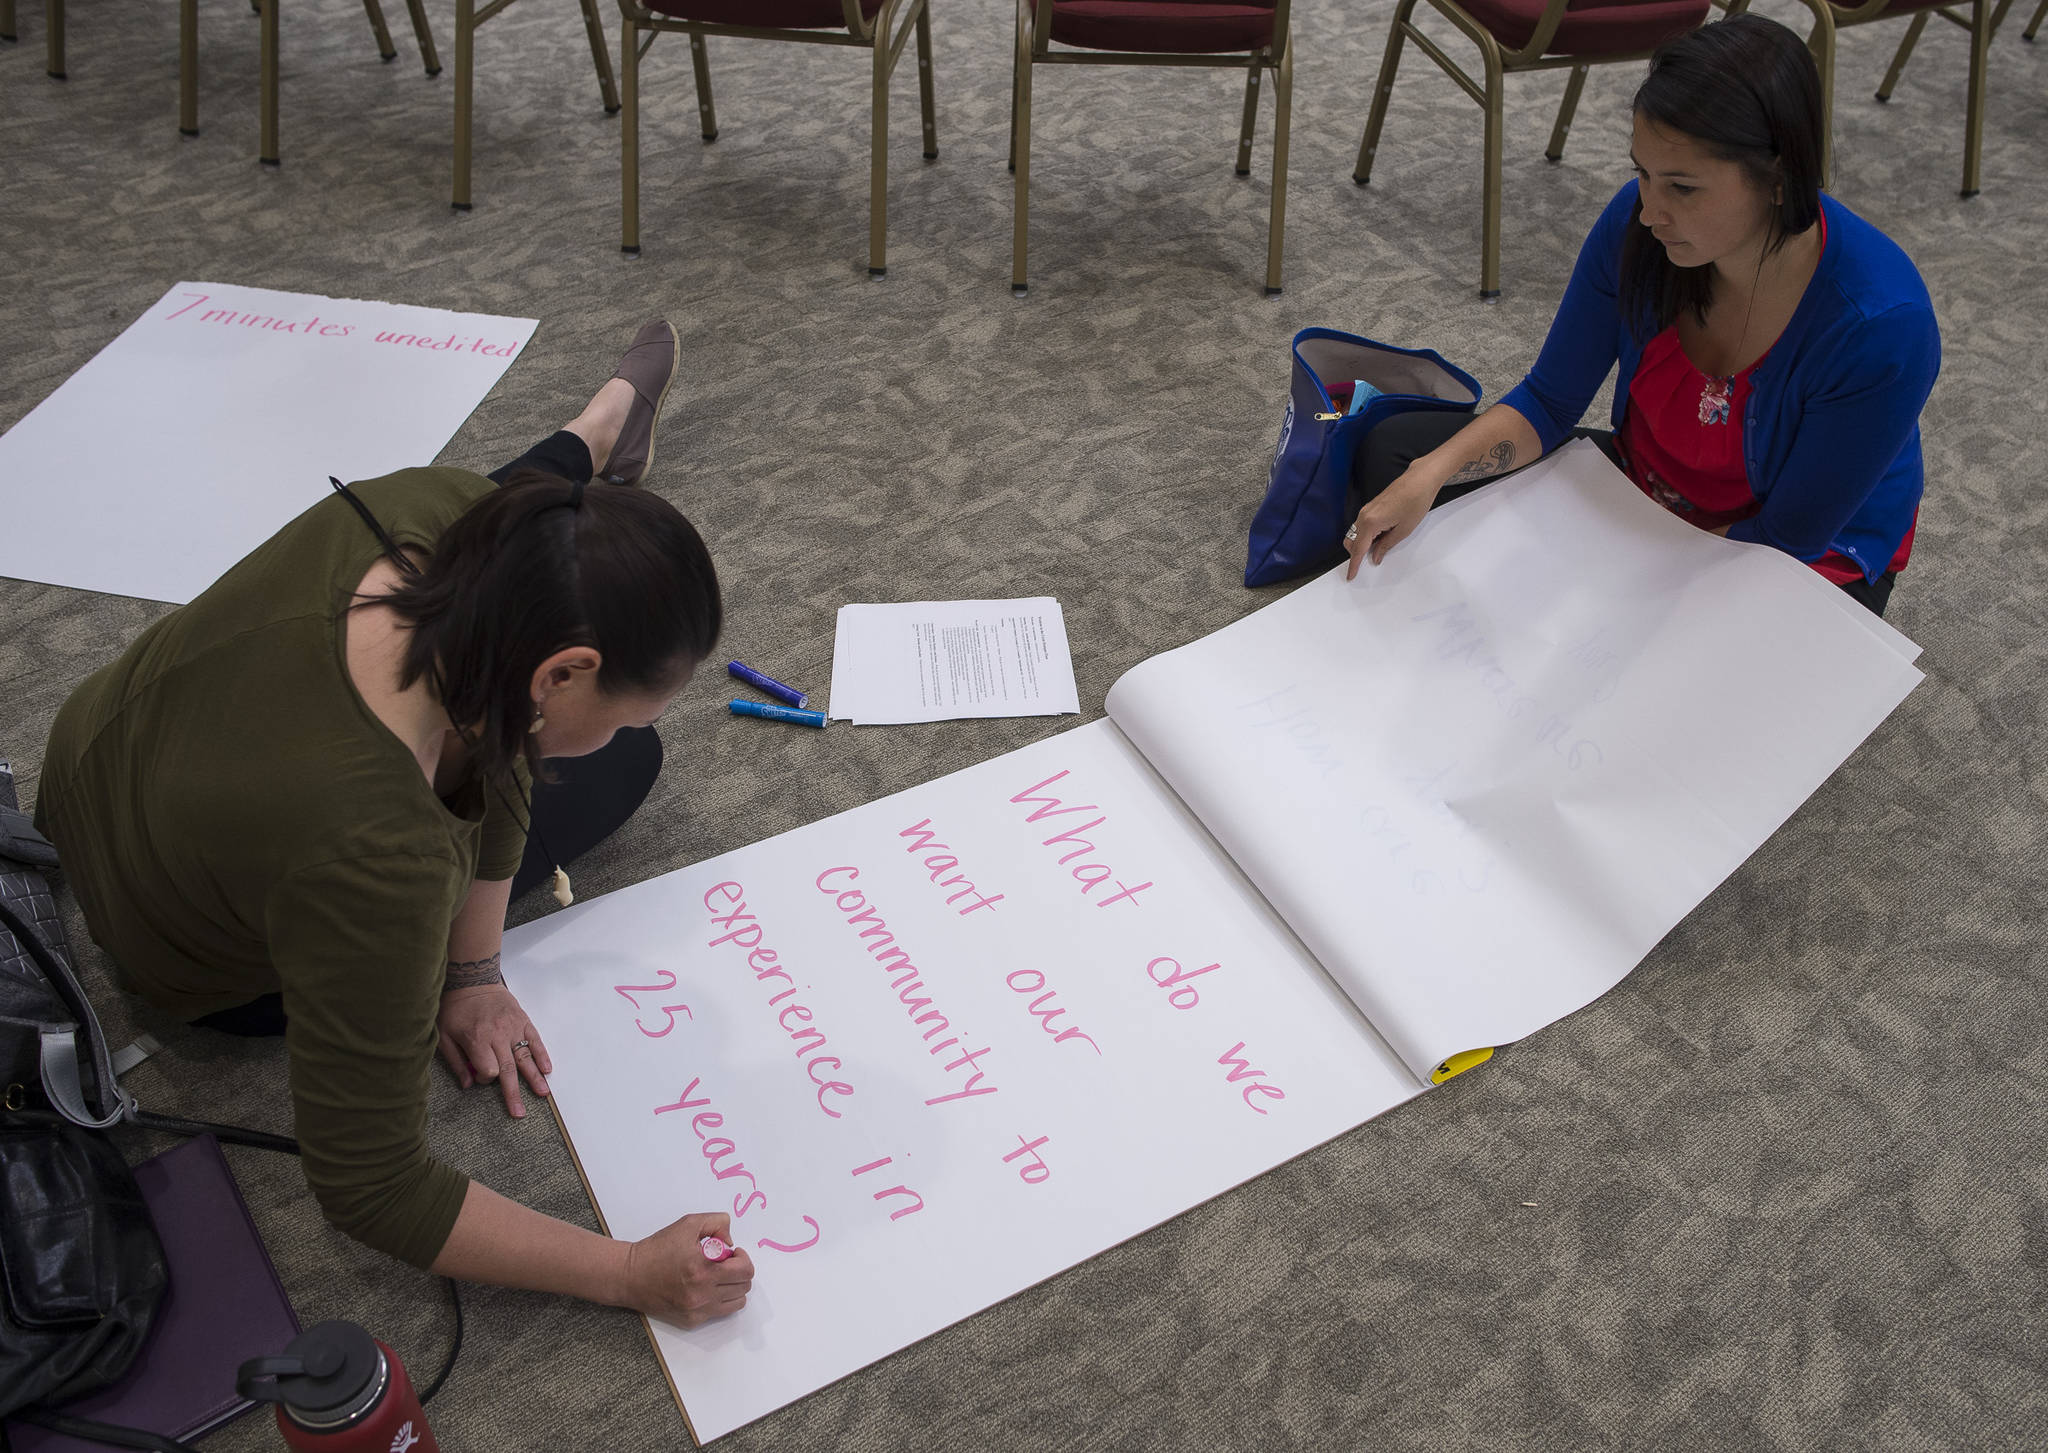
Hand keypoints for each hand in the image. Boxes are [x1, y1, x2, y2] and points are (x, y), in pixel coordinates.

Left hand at [437, 984, 550, 1118]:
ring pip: (525, 1057)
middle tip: (519, 1113)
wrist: (472, 980)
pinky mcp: (523, 1020)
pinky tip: (546, 1068)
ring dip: (534, 1077)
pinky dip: (542, 1054)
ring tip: (543, 1094)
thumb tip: (467, 1085)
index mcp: (477, 1040)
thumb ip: (455, 1062)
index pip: (488, 1070)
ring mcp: (513, 1027)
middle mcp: (498, 1036)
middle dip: (514, 1093)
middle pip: (509, 1069)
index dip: (485, 1078)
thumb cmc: (455, 1008)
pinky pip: (534, 1040)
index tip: (479, 1075)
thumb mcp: (444, 1036)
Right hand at [622, 1212, 755, 1327]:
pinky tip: (705, 1288)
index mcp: (703, 1269)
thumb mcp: (688, 1224)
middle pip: (744, 1286)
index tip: (731, 1252)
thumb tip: (731, 1242)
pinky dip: (719, 1300)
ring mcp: (697, 1310)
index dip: (742, 1258)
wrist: (631, 1276)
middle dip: (739, 1271)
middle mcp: (702, 1293)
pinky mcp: (691, 1320)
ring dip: (733, 1287)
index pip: (745, 1270)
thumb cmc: (658, 1249)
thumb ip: (717, 1223)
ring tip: (717, 1276)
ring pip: (737, 1302)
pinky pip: (720, 1312)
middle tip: (724, 1263)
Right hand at [1344, 469, 1438, 578]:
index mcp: (1370, 523)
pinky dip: (1367, 535)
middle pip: (1351, 541)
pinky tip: (1381, 537)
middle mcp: (1364, 515)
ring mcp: (1366, 510)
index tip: (1350, 576)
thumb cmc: (1415, 501)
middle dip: (1356, 554)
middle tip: (1370, 562)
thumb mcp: (1404, 530)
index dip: (1354, 565)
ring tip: (1381, 548)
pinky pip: (1362, 526)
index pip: (1358, 549)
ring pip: (1355, 533)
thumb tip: (1376, 557)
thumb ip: (1386, 545)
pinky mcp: (1371, 507)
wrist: (1420, 480)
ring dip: (1363, 544)